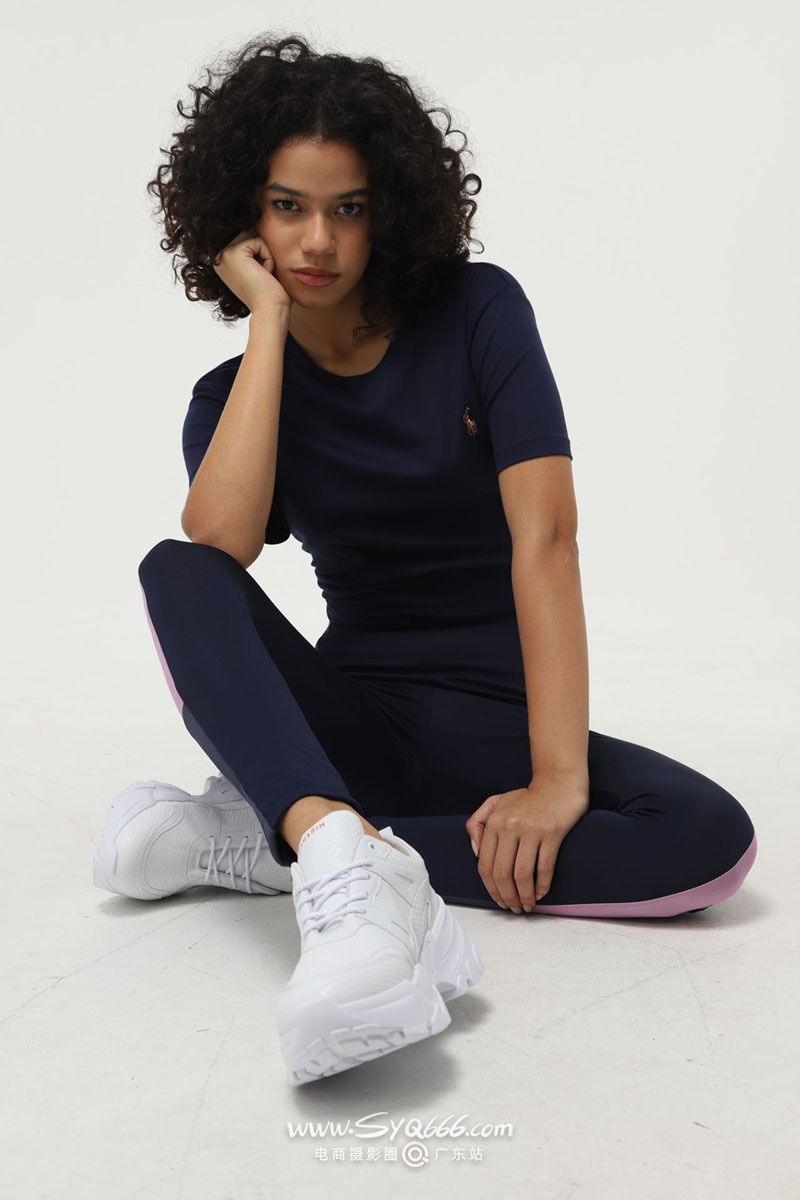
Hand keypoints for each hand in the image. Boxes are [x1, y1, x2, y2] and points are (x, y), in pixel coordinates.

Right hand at [211, 229, 292, 315]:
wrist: (269, 310)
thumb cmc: (269, 294)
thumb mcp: (257, 267)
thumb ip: (253, 249)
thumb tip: (256, 223)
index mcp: (223, 260)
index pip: (247, 238)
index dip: (261, 254)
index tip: (259, 276)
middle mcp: (219, 257)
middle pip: (249, 233)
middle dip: (263, 252)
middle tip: (262, 276)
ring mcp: (223, 254)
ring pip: (254, 235)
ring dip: (265, 255)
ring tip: (262, 275)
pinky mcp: (233, 252)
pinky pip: (259, 241)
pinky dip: (267, 258)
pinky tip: (263, 274)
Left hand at [465, 773, 589, 911]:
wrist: (558, 783)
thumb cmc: (528, 798)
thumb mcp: (495, 803)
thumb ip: (478, 823)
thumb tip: (476, 852)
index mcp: (494, 822)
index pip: (485, 865)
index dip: (490, 888)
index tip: (498, 900)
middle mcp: (510, 826)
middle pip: (502, 873)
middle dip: (507, 897)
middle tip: (514, 909)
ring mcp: (531, 830)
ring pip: (522, 874)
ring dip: (524, 896)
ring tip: (527, 906)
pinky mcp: (552, 833)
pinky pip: (544, 867)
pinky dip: (542, 886)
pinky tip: (540, 893)